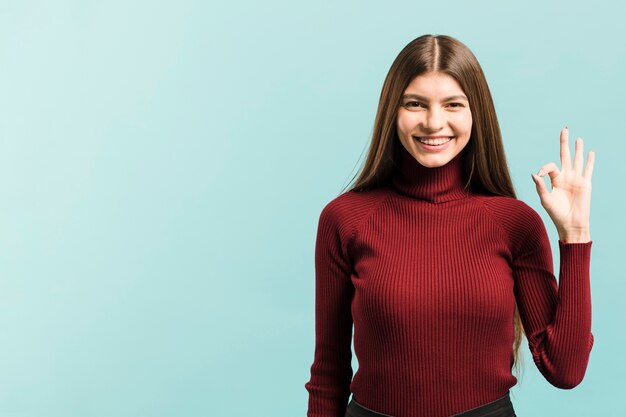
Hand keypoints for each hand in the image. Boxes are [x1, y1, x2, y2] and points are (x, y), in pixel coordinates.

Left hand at [531, 126, 593, 242]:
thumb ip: (540, 187)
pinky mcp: (586, 184)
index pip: (550, 166)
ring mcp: (576, 180)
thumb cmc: (556, 214)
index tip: (540, 175)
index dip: (544, 167)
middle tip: (564, 129)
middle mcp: (566, 177)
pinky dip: (589, 161)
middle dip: (564, 143)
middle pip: (565, 156)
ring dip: (578, 149)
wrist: (571, 224)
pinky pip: (588, 170)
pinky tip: (590, 152)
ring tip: (578, 138)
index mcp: (555, 180)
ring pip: (577, 160)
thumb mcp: (545, 200)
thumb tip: (534, 174)